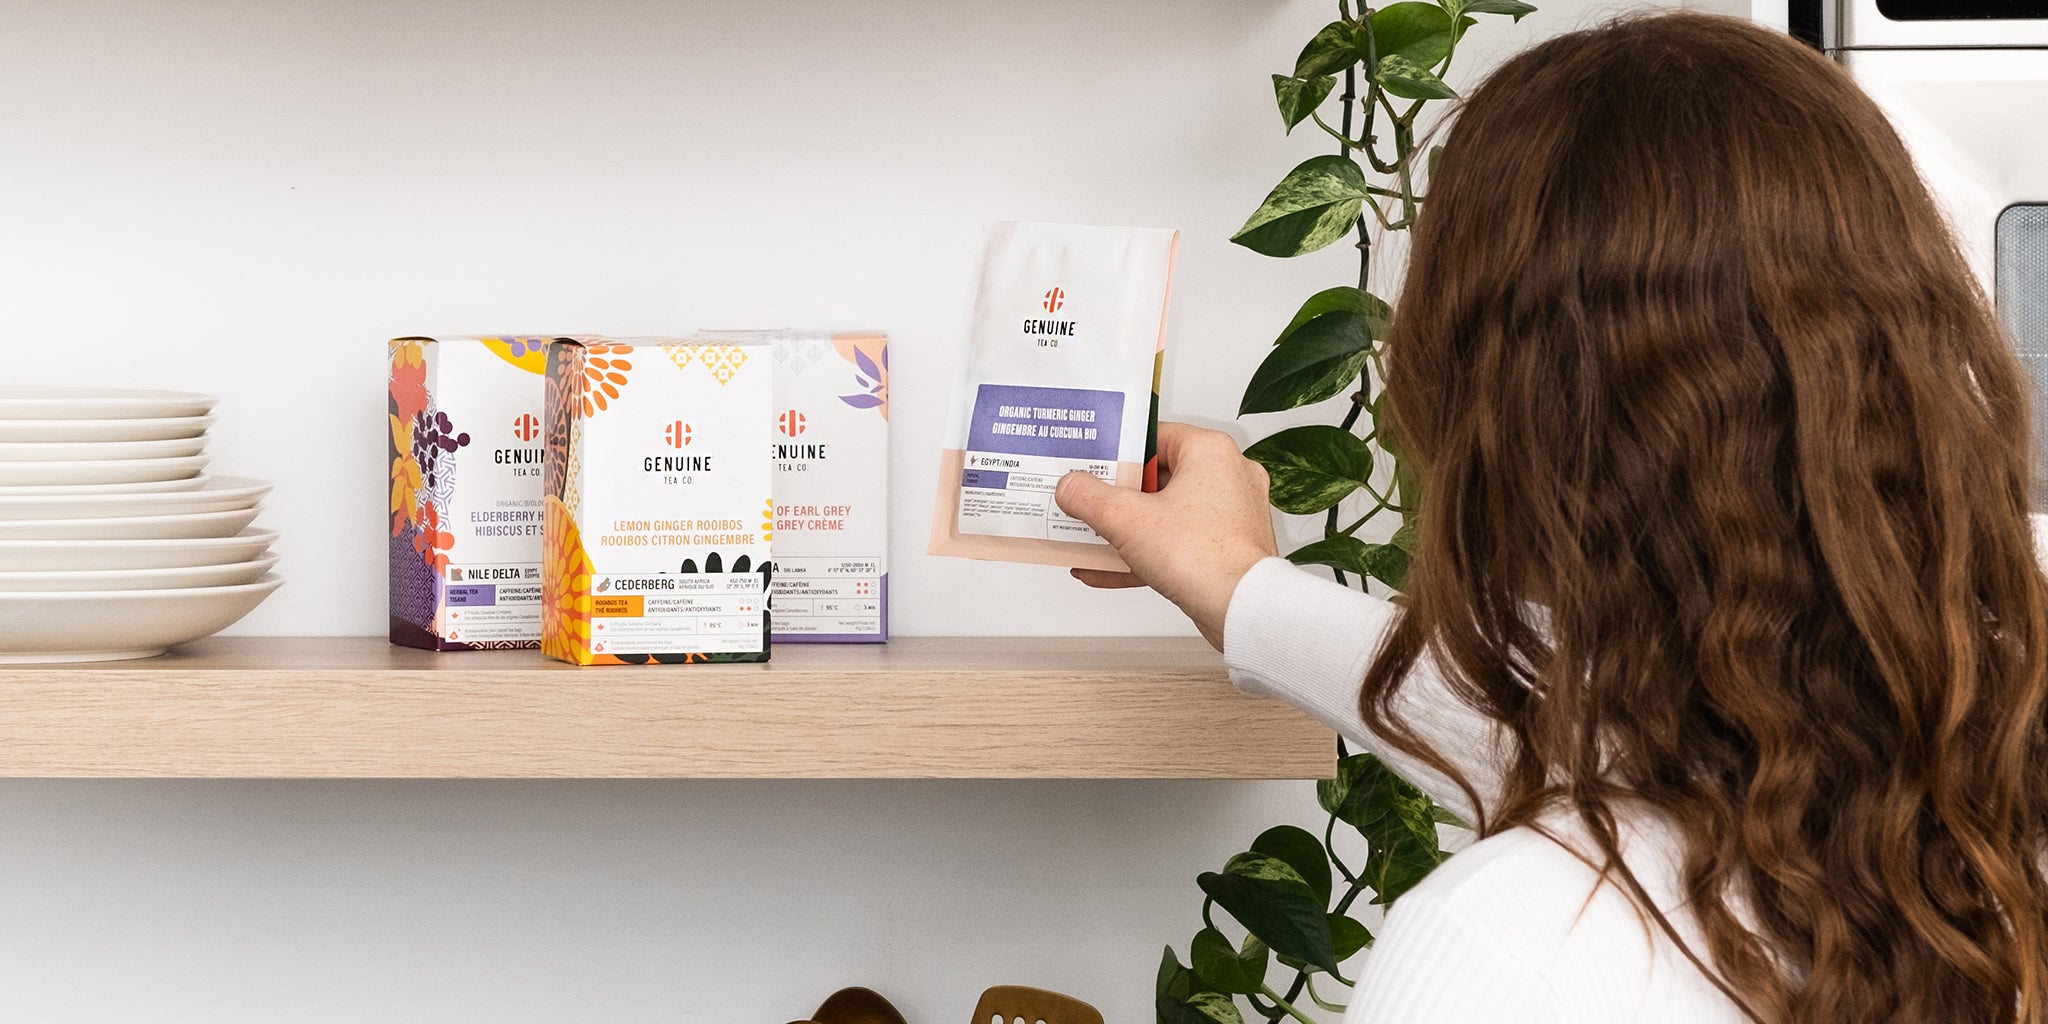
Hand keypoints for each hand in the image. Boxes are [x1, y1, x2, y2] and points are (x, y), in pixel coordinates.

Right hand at [1053, 422, 1277, 648]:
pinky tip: (1106, 570)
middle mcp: (1228, 477)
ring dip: (1127, 529)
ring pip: (1167, 515)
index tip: (1093, 463)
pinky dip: (1145, 554)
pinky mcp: (1228, 549)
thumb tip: (1070, 486)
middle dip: (1118, 496)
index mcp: (1211, 452)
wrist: (1242, 610)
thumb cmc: (1203, 556)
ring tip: (1091, 537)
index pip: (1155, 436)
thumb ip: (1089, 497)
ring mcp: (1231, 515)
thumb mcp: (1126, 519)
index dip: (1119, 451)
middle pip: (1159, 477)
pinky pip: (1178, 544)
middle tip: (1087, 501)